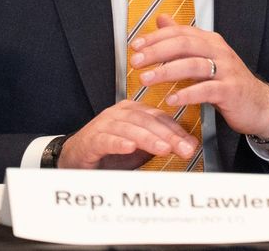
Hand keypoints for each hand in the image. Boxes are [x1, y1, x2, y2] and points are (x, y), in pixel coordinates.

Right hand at [57, 99, 198, 169]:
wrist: (77, 158)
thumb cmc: (109, 151)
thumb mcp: (141, 149)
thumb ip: (162, 143)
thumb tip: (189, 144)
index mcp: (133, 111)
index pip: (159, 116)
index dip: (176, 130)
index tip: (191, 144)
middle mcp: (119, 114)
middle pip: (147, 120)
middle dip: (167, 135)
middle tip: (183, 148)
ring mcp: (104, 125)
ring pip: (129, 128)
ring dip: (148, 138)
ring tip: (163, 148)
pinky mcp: (91, 139)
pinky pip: (106, 139)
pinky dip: (119, 143)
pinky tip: (130, 148)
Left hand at [130, 15, 268, 156]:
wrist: (260, 105)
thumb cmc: (227, 81)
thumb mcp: (204, 56)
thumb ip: (182, 39)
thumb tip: (161, 19)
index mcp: (210, 40)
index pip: (179, 32)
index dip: (156, 38)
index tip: (135, 46)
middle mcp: (218, 50)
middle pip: (184, 44)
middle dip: (157, 52)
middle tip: (135, 61)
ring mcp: (226, 69)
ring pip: (193, 65)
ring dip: (166, 72)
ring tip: (146, 80)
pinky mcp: (231, 90)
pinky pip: (206, 90)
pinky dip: (187, 94)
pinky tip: (171, 99)